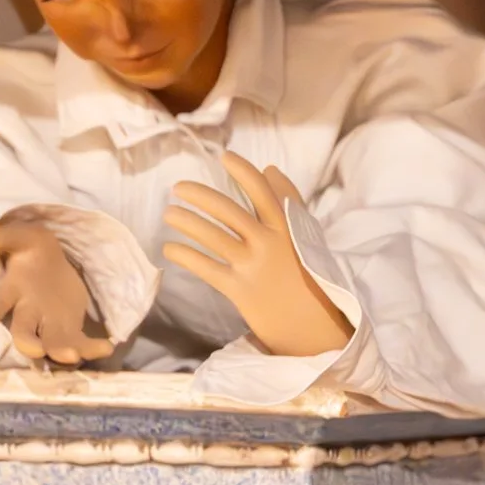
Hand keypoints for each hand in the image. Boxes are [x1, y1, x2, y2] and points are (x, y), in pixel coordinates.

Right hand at [0, 220, 113, 365]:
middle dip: (29, 344)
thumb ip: (5, 236)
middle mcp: (27, 314)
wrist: (53, 264)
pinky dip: (92, 348)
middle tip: (37, 350)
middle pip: (23, 333)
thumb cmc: (32, 252)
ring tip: (73, 356)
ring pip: (51, 344)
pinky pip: (80, 343)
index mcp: (13, 292)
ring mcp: (49, 326)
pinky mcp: (70, 330)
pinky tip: (106, 347)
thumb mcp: (22, 237)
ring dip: (60, 351)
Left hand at [164, 152, 353, 357]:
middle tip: (177, 187)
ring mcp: (253, 266)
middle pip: (228, 210)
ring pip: (212, 236)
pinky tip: (170, 248)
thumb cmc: (311, 278)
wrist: (315, 328)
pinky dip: (185, 256)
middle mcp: (269, 243)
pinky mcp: (240, 290)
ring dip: (186, 222)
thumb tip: (269, 169)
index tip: (224, 156)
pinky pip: (206, 268)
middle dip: (199, 195)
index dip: (243, 171)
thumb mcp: (306, 236)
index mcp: (287, 227)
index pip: (263, 191)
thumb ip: (288, 202)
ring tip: (169, 213)